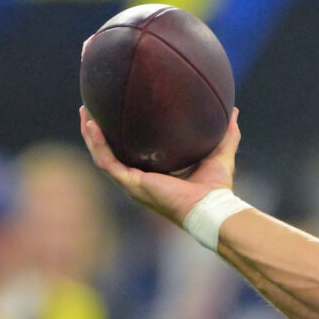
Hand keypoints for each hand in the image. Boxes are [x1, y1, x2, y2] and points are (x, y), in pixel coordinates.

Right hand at [80, 106, 241, 229]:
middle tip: (90, 110)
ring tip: (85, 113)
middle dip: (98, 133)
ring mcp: (133, 184)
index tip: (115, 115)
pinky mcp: (132, 185)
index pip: (131, 153)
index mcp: (154, 175)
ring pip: (102, 157)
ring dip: (91, 136)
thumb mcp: (220, 152)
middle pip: (110, 154)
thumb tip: (233, 111)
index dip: (121, 136)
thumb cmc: (217, 188)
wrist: (212, 208)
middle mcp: (140, 180)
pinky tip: (93, 125)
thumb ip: (227, 133)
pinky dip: (98, 144)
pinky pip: (107, 162)